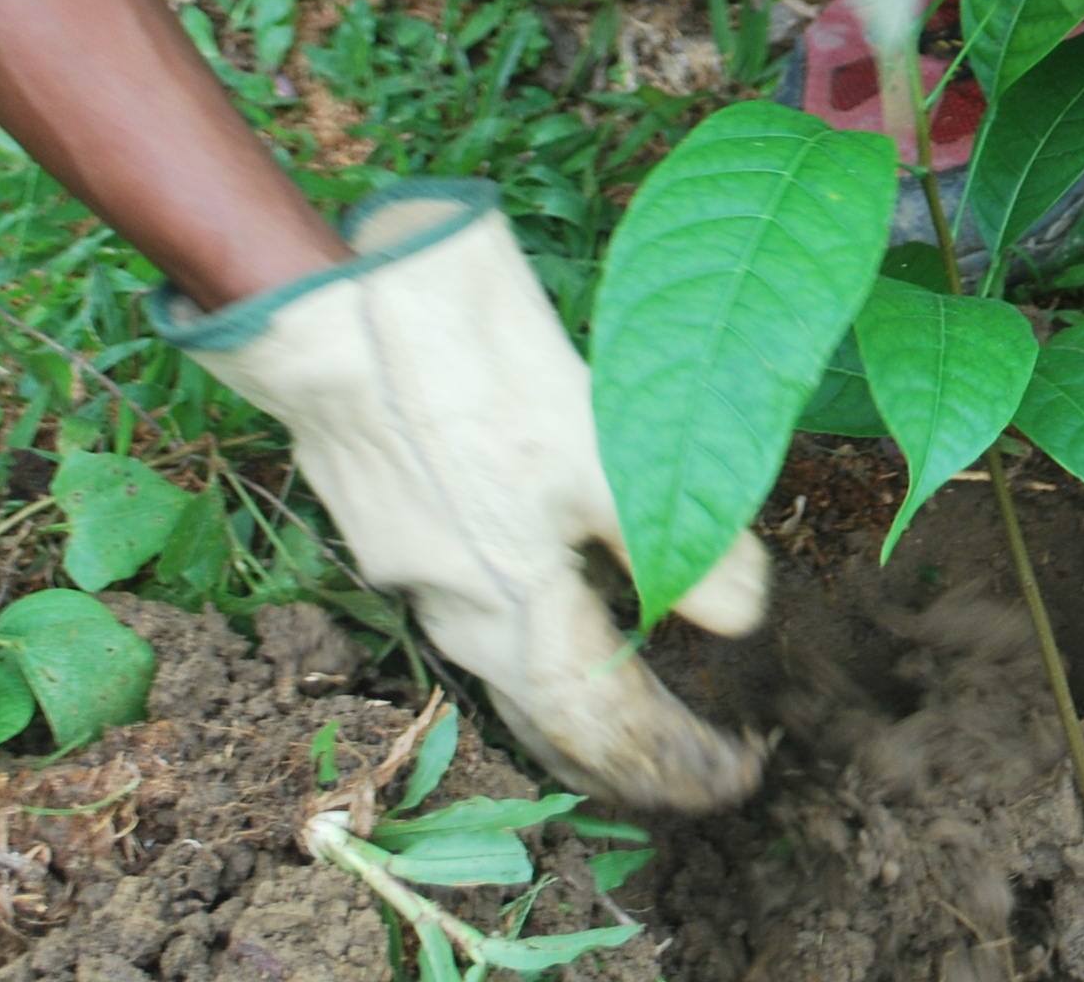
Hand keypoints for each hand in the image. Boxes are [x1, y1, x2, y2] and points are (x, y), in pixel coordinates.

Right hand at [160, 184, 769, 809]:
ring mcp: (409, 570)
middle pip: (545, 721)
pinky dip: (519, 638)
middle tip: (684, 771)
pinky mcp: (385, 522)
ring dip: (567, 705)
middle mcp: (454, 613)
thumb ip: (674, 544)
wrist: (340, 305)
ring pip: (498, 671)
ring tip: (620, 719)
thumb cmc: (475, 370)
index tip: (734, 777)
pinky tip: (539, 604)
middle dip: (620, 758)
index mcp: (515, 612)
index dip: (673, 763)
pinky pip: (463, 612)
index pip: (604, 730)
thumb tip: (743, 623)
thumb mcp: (604, 453)